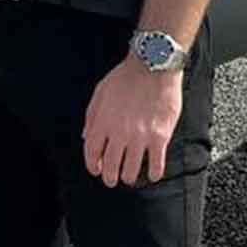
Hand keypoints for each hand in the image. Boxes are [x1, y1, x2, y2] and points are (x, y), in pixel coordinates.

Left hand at [82, 58, 183, 186]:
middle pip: (110, 166)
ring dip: (128, 177)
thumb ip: (91, 117)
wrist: (153, 66)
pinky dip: (153, 173)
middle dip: (109, 177)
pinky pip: (156, 164)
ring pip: (131, 170)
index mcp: (103, 121)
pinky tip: (152, 174)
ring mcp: (140, 136)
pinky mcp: (160, 137)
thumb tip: (86, 137)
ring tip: (129, 176)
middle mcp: (120, 132)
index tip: (96, 169)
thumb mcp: (100, 92)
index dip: (92, 165)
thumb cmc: (126, 77)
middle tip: (112, 179)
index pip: (92, 152)